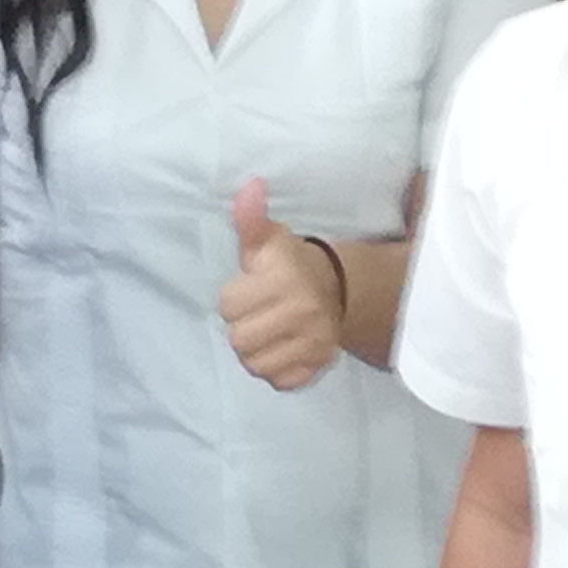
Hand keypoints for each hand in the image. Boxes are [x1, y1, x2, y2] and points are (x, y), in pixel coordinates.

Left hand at [216, 179, 345, 390]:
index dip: (234, 298)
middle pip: (238, 339)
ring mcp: (313, 342)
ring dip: (255, 351)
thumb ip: (250, 217)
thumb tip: (250, 186)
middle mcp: (303, 311)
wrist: (338, 290)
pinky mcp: (318, 366)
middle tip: (259, 314)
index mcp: (285, 278)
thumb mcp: (268, 239)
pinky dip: (276, 369)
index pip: (229, 305)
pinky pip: (279, 381)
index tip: (251, 290)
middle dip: (243, 326)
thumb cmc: (289, 264)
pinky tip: (282, 348)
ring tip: (267, 332)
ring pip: (254, 364)